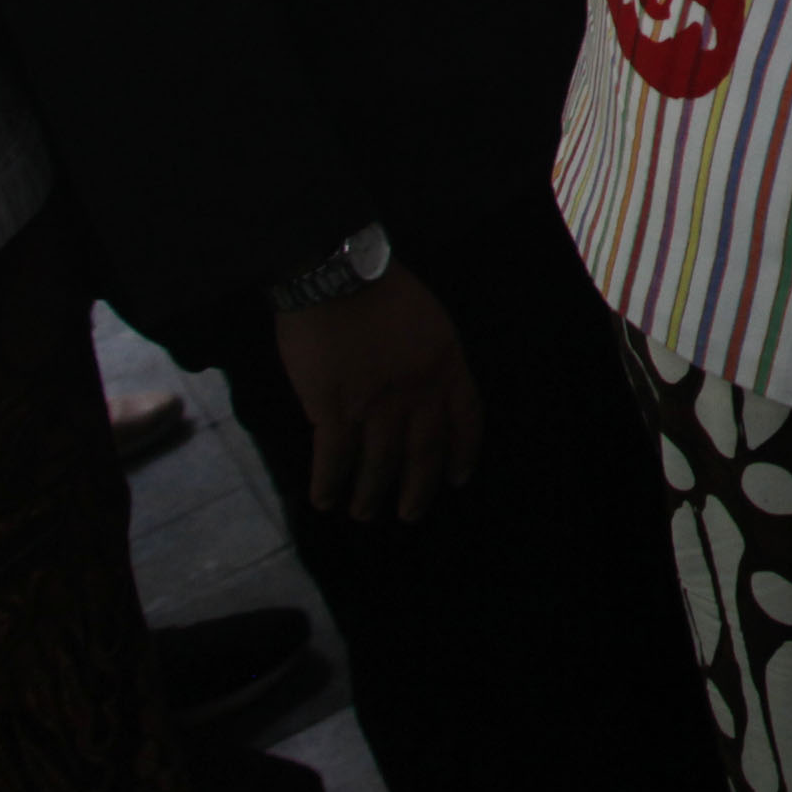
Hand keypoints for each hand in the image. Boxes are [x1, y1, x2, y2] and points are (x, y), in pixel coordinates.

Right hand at [275, 267, 484, 523]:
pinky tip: (325, 499)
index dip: (463, 453)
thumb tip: (424, 392)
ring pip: (379, 463)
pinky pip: (333, 457)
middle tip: (410, 514)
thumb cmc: (384, 290)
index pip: (466, 419)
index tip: (459, 479)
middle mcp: (418, 393)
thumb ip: (433, 358)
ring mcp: (376, 405)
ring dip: (371, 493)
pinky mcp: (332, 409)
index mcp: (447, 366)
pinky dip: (329, 483)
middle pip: (423, 452)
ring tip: (365, 513)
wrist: (338, 278)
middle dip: (418, 488)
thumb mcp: (431, 319)